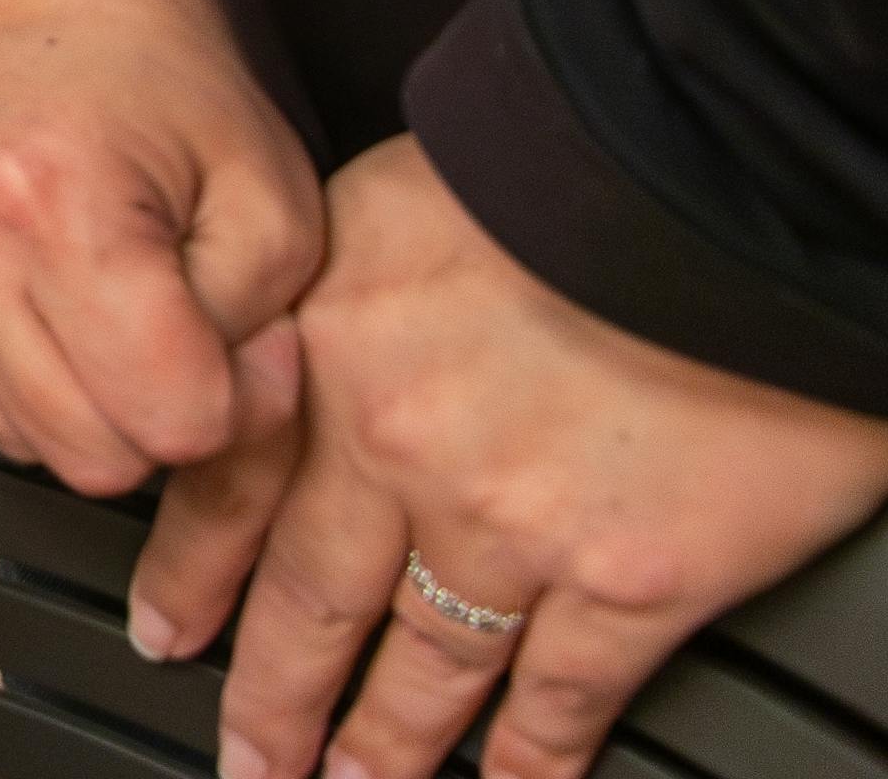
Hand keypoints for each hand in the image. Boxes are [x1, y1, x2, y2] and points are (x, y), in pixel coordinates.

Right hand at [0, 0, 324, 504]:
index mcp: (59, 200)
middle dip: (146, 416)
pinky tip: (21, 282)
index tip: (233, 346)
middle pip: (80, 451)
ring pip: (0, 427)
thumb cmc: (158, 70)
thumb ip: (267, 334)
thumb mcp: (275, 199)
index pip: (165, 423)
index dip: (229, 405)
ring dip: (64, 393)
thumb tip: (221, 417)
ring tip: (90, 307)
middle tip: (167, 337)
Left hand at [152, 140, 887, 778]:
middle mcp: (400, 450)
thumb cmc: (570, 167)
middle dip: (270, 697)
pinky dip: (532, 762)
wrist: (724, 185)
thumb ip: (334, 292)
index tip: (164, 632)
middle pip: (311, 600)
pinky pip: (562, 698)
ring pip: (424, 667)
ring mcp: (512, 529)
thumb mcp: (389, 199)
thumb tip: (291, 341)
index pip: (227, 486)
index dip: (190, 574)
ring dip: (380, 747)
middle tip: (245, 757)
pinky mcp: (630, 582)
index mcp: (330, 348)